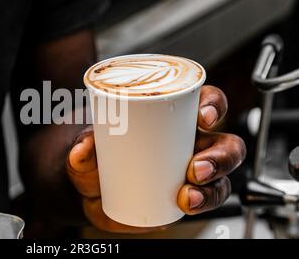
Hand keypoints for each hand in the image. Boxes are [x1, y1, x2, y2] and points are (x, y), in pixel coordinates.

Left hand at [66, 86, 245, 232]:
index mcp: (173, 117)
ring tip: (187, 195)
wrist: (91, 190)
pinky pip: (207, 200)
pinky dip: (203, 204)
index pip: (205, 102)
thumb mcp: (87, 146)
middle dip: (220, 156)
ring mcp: (191, 171)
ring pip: (222, 177)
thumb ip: (83, 145)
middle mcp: (189, 142)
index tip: (203, 117)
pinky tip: (185, 205)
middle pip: (225, 143)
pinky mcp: (186, 196)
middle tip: (194, 168)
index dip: (214, 105)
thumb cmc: (98, 156)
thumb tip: (83, 149)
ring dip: (213, 187)